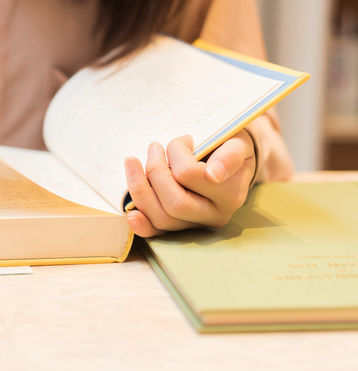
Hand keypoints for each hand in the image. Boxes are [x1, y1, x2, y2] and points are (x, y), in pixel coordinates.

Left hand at [123, 131, 255, 236]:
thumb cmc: (231, 148)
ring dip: (140, 188)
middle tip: (153, 147)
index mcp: (231, 194)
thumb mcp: (239, 144)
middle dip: (155, 171)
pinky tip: (130, 212)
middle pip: (174, 202)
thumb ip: (231, 155)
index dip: (177, 153)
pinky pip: (157, 231)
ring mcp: (196, 224)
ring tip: (133, 162)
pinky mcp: (179, 227)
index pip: (190, 175)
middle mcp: (215, 215)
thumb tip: (214, 174)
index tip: (184, 139)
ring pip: (162, 217)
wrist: (231, 161)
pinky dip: (142, 224)